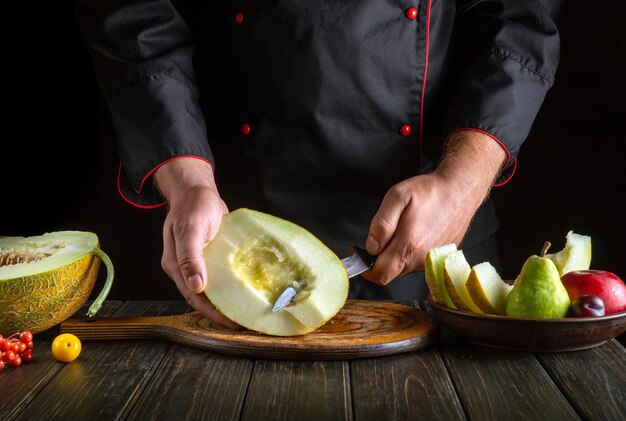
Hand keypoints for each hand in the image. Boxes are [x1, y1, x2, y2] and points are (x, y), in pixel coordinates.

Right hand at [155, 158, 239, 328]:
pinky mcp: (210, 256)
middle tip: (245, 322)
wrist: (196, 189)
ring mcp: (198, 263)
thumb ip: (190, 257)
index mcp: (175, 266)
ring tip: (248, 311)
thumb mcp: (191, 229)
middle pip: (204, 298)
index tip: (232, 323)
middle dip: (222, 312)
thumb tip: (196, 287)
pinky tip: (246, 289)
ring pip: (213, 288)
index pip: (195, 298)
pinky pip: (221, 275)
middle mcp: (186, 269)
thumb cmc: (192, 206)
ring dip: (228, 299)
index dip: (213, 313)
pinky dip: (232, 284)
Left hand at [362, 130, 506, 284]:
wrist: (460, 190)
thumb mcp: (397, 197)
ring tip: (403, 230)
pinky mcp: (439, 258)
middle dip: (380, 260)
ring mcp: (431, 261)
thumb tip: (371, 248)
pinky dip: (410, 253)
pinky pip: (417, 263)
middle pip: (391, 273)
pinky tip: (416, 233)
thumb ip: (381, 225)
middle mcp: (421, 260)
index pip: (380, 275)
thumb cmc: (428, 192)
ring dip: (396, 255)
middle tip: (382, 237)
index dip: (366, 269)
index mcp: (408, 246)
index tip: (361, 255)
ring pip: (403, 268)